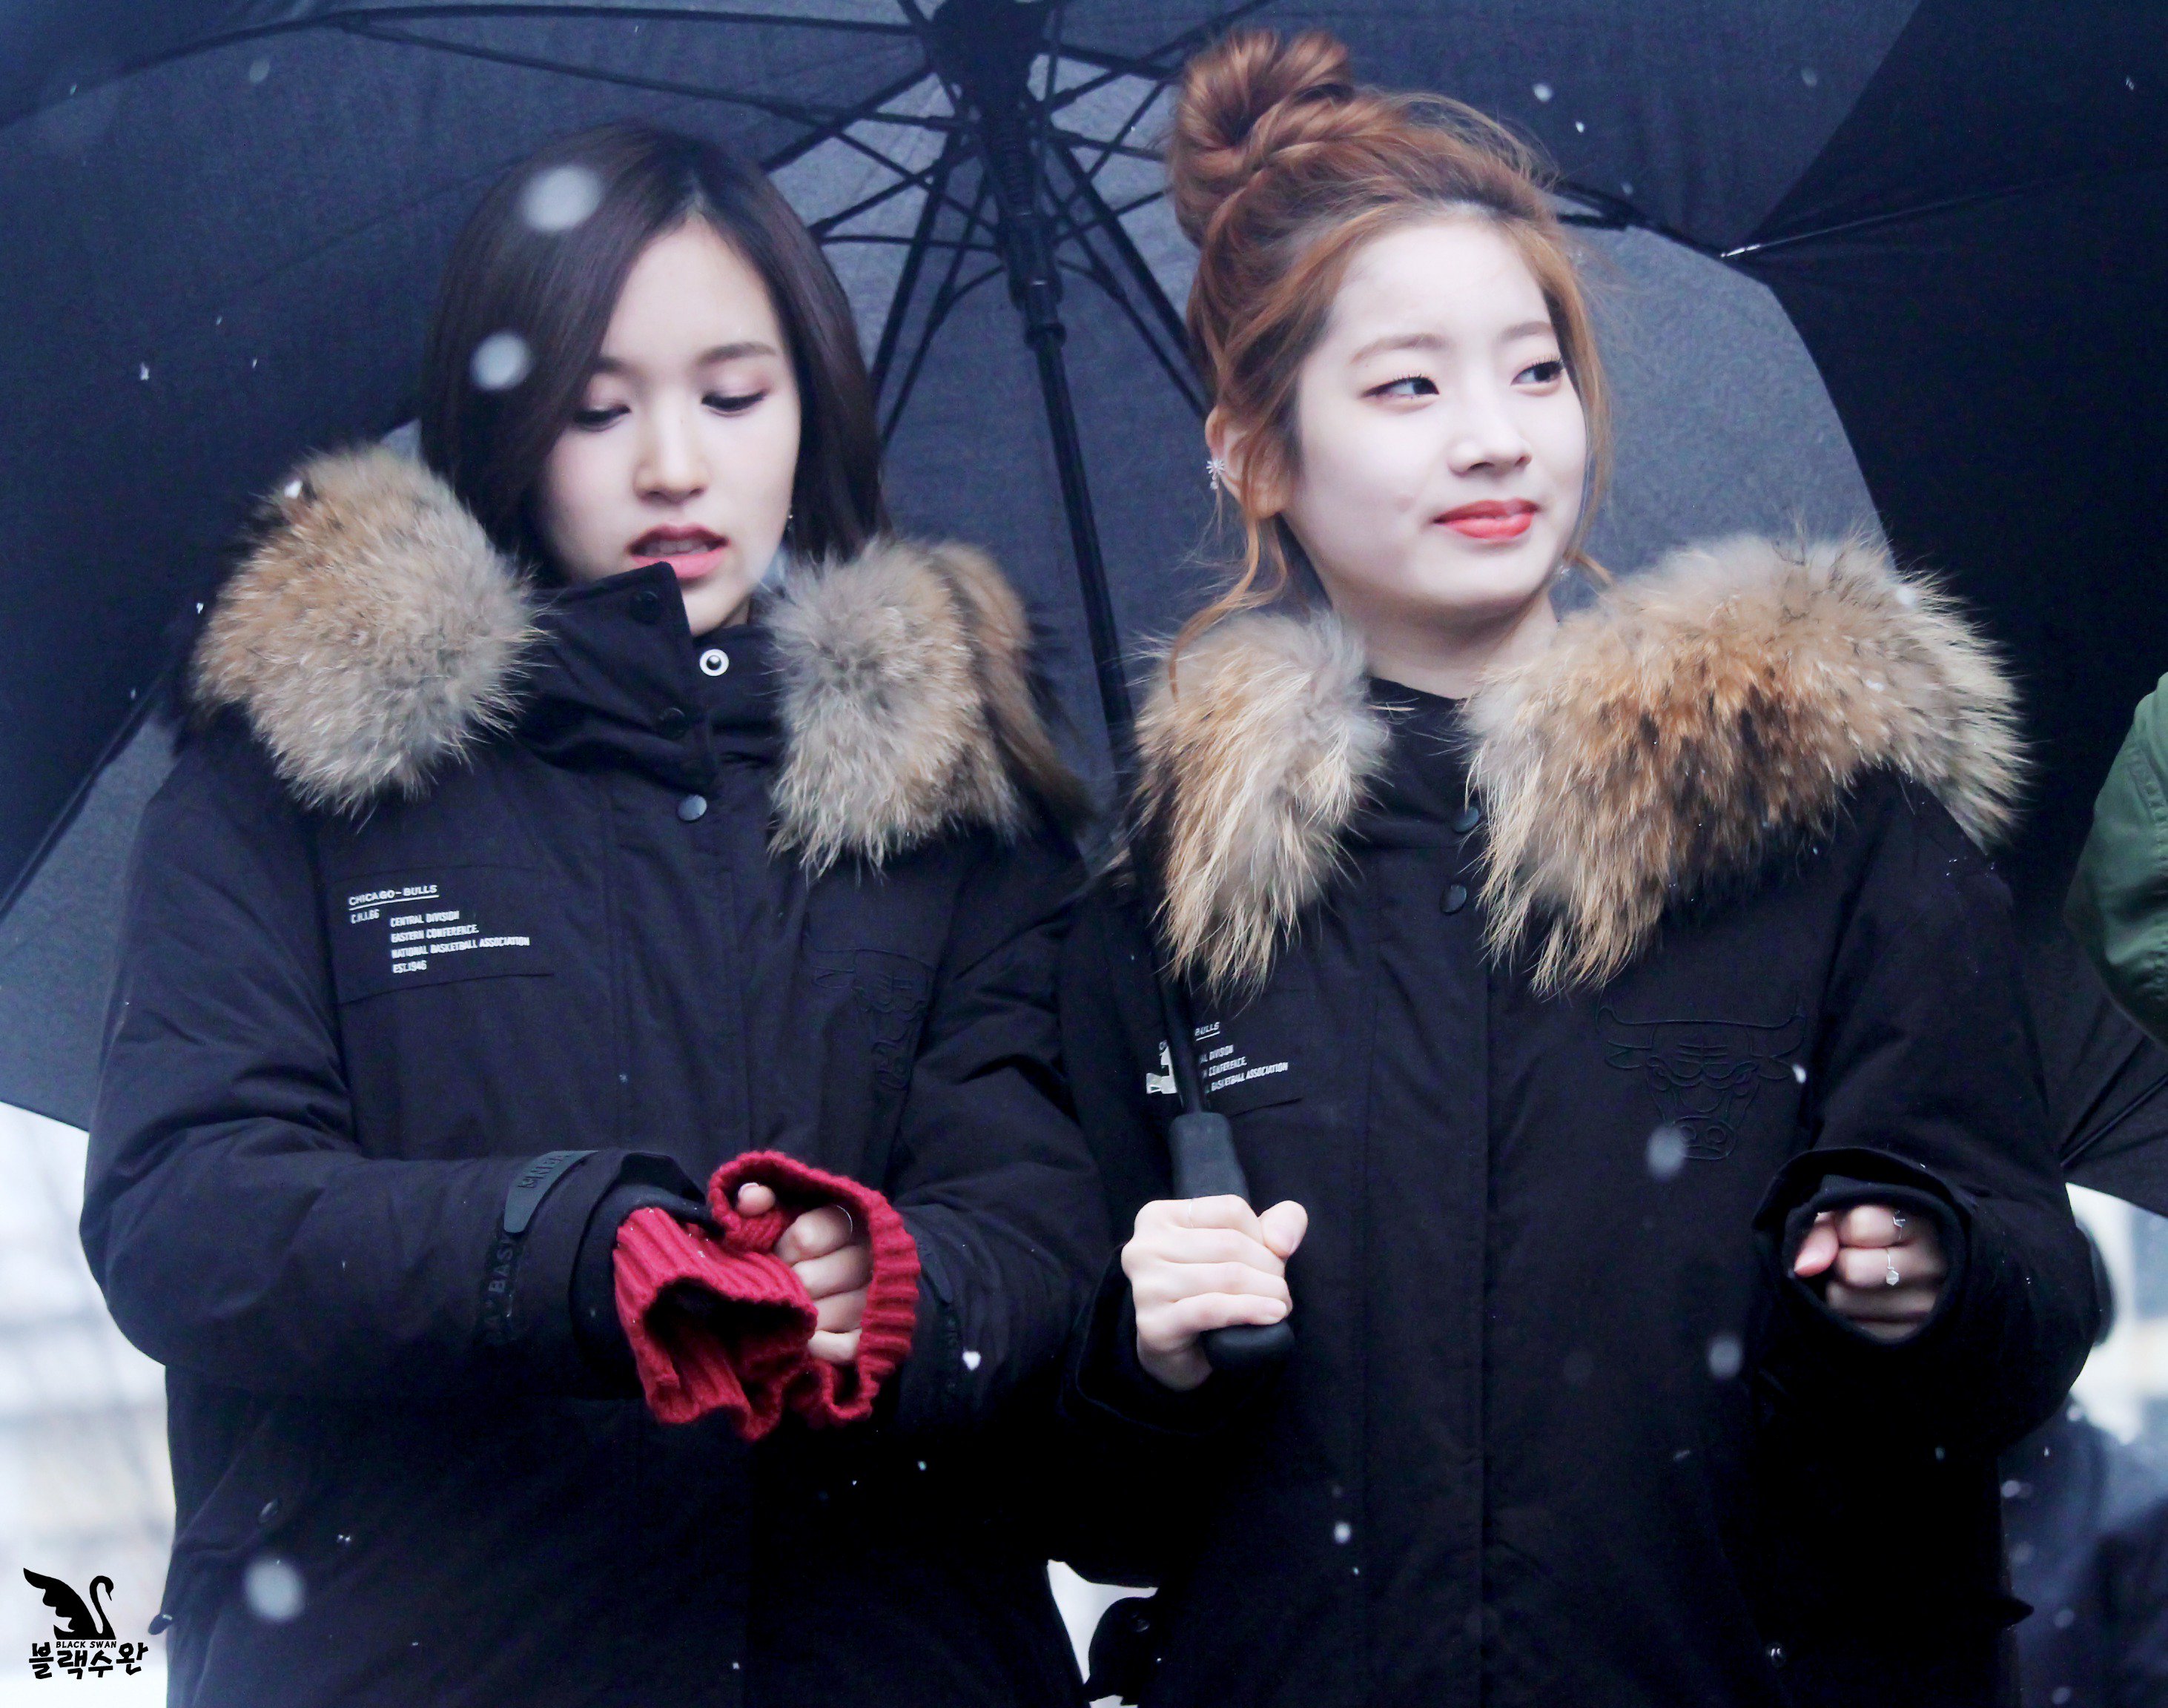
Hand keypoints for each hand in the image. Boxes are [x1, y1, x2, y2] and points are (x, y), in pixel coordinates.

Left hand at [735, 1183, 870, 1363]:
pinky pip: (846, 1347)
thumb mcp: (783, 1209)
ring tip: (790, 1309)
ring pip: (824, 1314)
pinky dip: (821, 1347)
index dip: (781, 1250)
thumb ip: (761, 1197)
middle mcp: (870, 1256)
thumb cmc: (801, 1239)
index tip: (775, 1254)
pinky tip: (805, 1340)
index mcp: (849, 1219)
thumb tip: (751, 1199)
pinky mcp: (875, 1333)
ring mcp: (875, 1298)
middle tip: (780, 1286)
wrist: (834, 1270)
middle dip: (785, 1284)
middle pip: (809, 1279)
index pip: (804, 1237)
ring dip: (799, 1316)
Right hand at [1124, 1195, 1307, 1392]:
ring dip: (1267, 1292)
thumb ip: (1279, 1223)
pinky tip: (1273, 1315)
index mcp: (1158, 1216)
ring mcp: (1145, 1286)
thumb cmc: (1209, 1292)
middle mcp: (1143, 1246)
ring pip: (1227, 1276)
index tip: (1273, 1260)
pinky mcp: (1154, 1323)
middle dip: (1270, 1268)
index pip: (1231, 1210)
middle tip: (1281, 1290)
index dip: (1263, 1237)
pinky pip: (1214, 1309)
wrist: (1179, 1354)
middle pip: (1230, 1244)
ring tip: (1280, 1305)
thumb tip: (1282, 1241)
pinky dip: (1251, 1310)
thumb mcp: (1246, 1246)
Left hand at [1793, 1203, 1946, 1342]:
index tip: (1849, 1230)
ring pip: (1844, 1302)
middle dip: (1837, 1262)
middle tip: (1850, 1256)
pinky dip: (1847, 1317)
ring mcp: (1928, 1306)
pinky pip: (1852, 1329)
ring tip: (1857, 1280)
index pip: (1860, 1227)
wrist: (1898, 1262)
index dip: (1841, 1229)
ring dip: (1837, 1290)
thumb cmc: (1864, 1230)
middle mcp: (1934, 1266)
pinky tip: (1864, 1303)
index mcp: (1921, 1223)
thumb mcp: (1843, 1215)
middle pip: (1852, 1270)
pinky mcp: (1913, 1337)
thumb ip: (1820, 1232)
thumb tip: (1803, 1267)